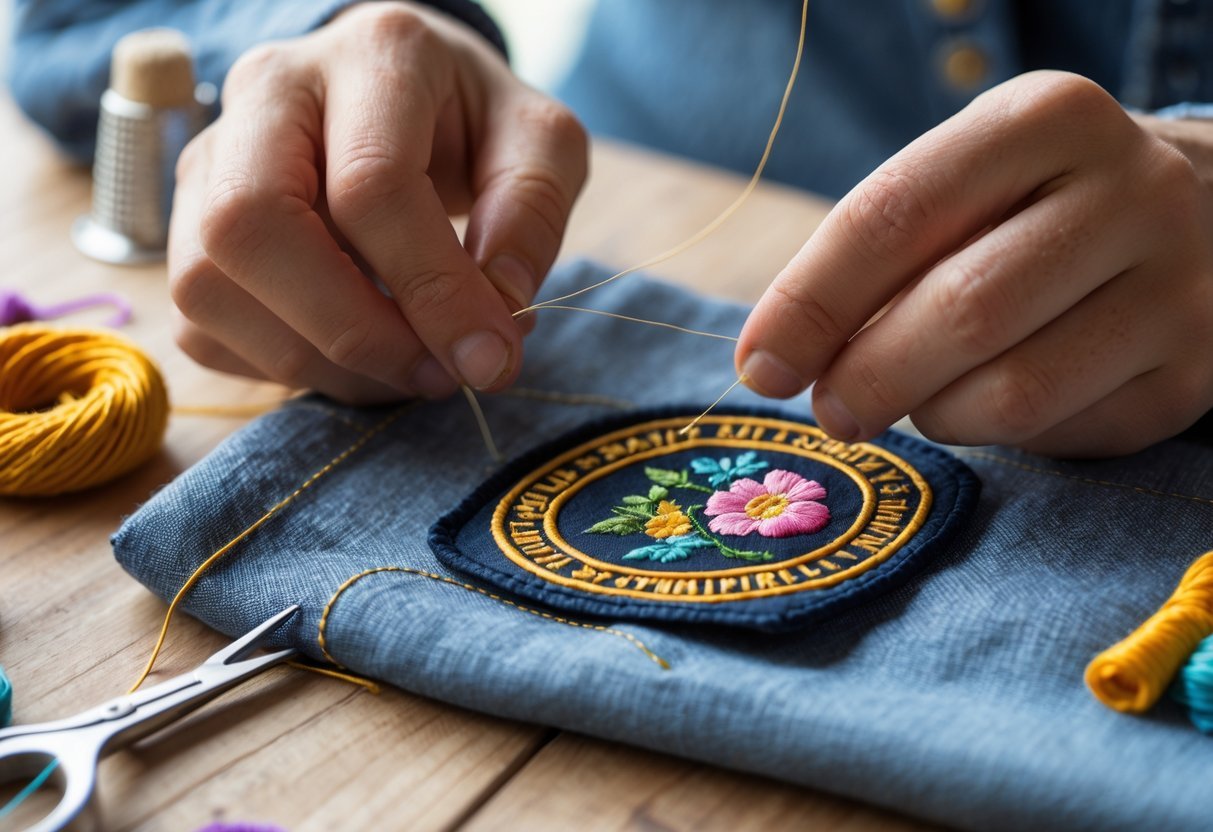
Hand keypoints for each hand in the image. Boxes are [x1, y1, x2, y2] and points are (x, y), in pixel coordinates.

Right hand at [169, 2, 587, 402]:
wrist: (407, 98)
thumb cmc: (475, 124)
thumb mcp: (541, 148)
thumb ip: (530, 218)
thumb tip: (494, 319)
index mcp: (373, 55)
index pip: (371, 185)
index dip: (432, 291)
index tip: (489, 357)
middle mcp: (268, 90)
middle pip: (252, 224)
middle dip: (350, 330)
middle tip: (433, 374)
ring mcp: (211, 156)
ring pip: (207, 283)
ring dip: (313, 360)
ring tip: (402, 370)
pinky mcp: (187, 222)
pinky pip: (201, 323)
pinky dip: (279, 364)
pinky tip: (352, 356)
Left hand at [737, 71, 1212, 456]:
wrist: (1207, 216)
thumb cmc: (1036, 205)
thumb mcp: (964, 184)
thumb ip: (875, 254)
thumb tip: (779, 360)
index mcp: (1048, 119)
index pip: (895, 215)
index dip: (811, 302)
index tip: (761, 365)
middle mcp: (1133, 193)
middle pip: (961, 312)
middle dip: (867, 377)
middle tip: (830, 408)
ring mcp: (1179, 288)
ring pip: (1012, 395)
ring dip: (935, 412)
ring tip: (922, 392)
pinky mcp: (1192, 376)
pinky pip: (1059, 435)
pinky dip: (998, 433)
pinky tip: (998, 396)